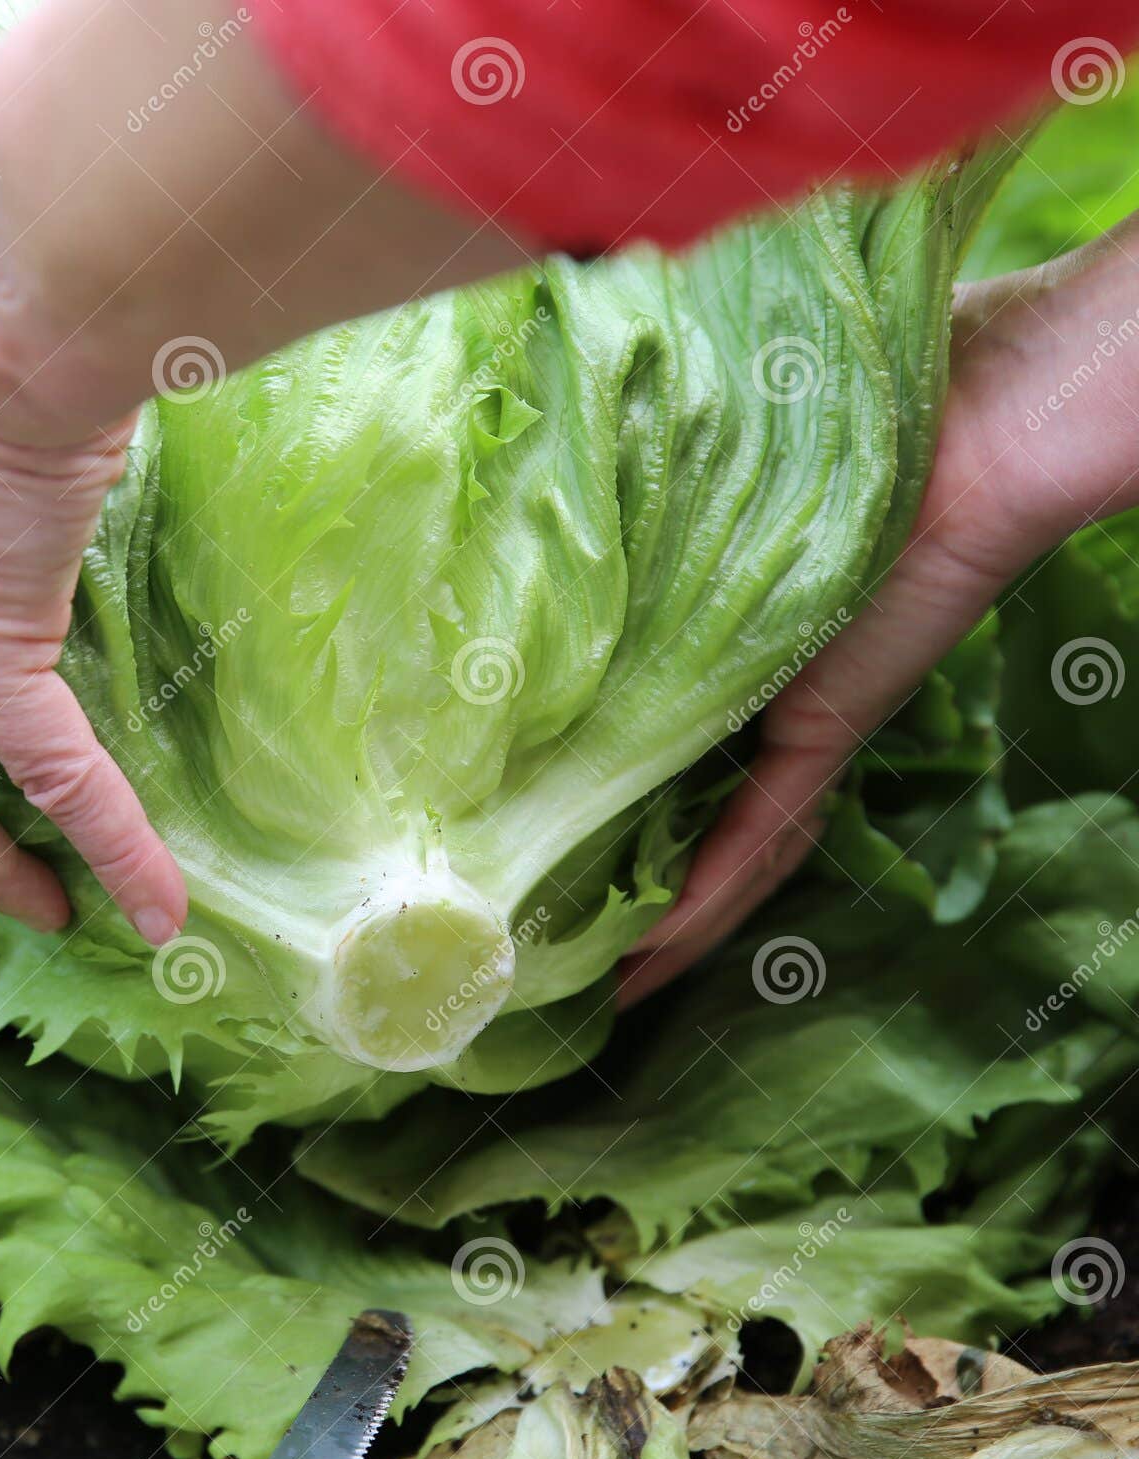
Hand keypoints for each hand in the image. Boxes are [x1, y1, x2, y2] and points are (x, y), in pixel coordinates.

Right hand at [619, 217, 1138, 1005]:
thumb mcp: (745, 425)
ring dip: (666, 920)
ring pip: (729, 845)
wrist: (1017, 407)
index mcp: (750, 629)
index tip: (531, 802)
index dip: (608, 773)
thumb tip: (583, 404)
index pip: (667, 720)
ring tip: (598, 984)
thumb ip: (676, 449)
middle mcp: (772, 687)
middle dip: (629, 872)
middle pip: (695, 803)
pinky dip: (708, 897)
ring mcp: (804, 715)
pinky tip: (647, 956)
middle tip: (554, 930)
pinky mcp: (829, 725)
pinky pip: (761, 832)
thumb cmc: (896, 385)